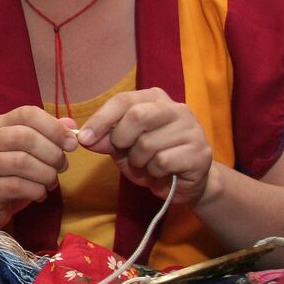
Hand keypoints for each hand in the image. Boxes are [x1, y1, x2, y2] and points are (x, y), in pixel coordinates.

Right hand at [0, 107, 77, 237]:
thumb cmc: (5, 176)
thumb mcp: (25, 153)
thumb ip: (47, 136)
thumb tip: (70, 123)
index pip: (27, 114)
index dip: (54, 127)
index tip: (71, 143)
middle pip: (26, 137)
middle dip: (53, 153)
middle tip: (62, 167)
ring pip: (23, 162)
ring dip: (47, 175)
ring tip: (51, 182)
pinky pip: (19, 186)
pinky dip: (37, 191)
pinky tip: (39, 194)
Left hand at [78, 88, 211, 202]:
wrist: (185, 183)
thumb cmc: (152, 160)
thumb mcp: (123, 148)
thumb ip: (105, 139)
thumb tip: (84, 137)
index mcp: (154, 99)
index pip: (123, 100)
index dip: (101, 119)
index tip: (84, 138)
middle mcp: (176, 108)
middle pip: (136, 116)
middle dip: (121, 139)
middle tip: (124, 152)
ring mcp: (191, 128)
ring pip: (147, 143)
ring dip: (138, 162)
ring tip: (147, 166)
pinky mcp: (199, 151)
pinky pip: (162, 162)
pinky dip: (154, 172)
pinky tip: (162, 173)